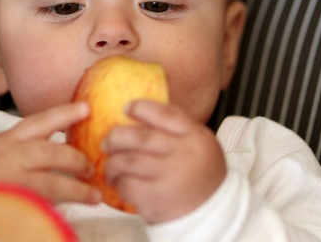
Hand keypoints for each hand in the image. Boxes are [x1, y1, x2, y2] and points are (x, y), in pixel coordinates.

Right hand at [0, 102, 101, 204]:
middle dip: (76, 159)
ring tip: (94, 194)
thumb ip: (32, 140)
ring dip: (76, 190)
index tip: (87, 108)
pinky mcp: (12, 204)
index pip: (41, 121)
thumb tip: (68, 138)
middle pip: (50, 153)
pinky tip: (72, 209)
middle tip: (91, 167)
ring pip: (50, 183)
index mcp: (11, 138)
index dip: (65, 114)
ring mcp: (12, 182)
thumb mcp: (4, 143)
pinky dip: (57, 207)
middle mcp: (12, 157)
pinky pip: (40, 205)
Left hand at [103, 100, 225, 222]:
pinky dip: (119, 183)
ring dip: (112, 163)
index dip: (141, 108)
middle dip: (116, 137)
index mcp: (196, 137)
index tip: (126, 108)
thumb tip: (136, 109)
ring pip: (127, 162)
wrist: (213, 212)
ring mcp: (171, 178)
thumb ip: (174, 128)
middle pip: (140, 138)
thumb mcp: (198, 143)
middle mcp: (185, 155)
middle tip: (107, 142)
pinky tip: (120, 184)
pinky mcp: (157, 200)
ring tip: (110, 166)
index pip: (165, 114)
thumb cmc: (198, 174)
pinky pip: (127, 185)